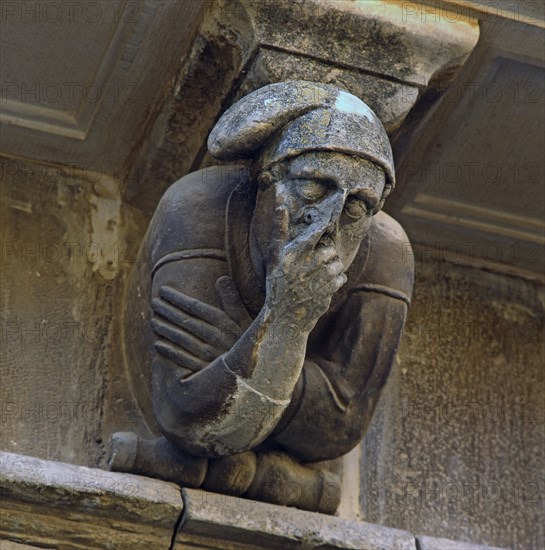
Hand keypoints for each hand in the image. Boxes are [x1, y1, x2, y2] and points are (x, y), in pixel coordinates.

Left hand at [151, 280, 250, 372]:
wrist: (254, 371)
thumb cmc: (248, 340)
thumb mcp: (244, 319)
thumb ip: (232, 300)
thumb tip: (221, 278)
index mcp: (225, 323)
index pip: (196, 307)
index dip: (177, 298)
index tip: (163, 290)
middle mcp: (216, 338)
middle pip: (186, 321)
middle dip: (167, 310)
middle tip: (153, 302)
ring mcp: (209, 355)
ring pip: (182, 339)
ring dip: (165, 329)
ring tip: (153, 320)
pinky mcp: (204, 370)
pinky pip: (183, 359)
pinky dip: (169, 351)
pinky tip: (158, 344)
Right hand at [265, 195, 346, 327]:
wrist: (285, 318)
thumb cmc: (278, 285)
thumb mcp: (274, 258)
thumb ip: (279, 231)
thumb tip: (281, 206)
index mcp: (293, 255)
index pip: (315, 232)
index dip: (325, 225)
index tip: (331, 220)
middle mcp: (306, 265)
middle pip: (329, 251)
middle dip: (325, 256)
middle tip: (315, 264)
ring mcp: (319, 280)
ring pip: (337, 264)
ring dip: (331, 268)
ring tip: (317, 276)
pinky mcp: (328, 292)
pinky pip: (340, 278)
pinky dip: (335, 280)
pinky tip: (322, 285)